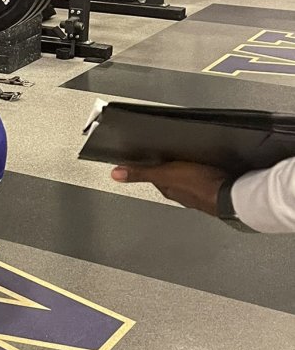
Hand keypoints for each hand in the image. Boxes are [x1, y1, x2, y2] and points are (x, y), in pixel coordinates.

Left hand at [111, 161, 227, 215]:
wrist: (232, 194)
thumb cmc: (201, 186)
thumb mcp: (165, 174)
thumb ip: (141, 173)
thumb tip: (116, 174)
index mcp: (169, 189)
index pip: (154, 176)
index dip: (150, 165)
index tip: (146, 157)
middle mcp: (182, 193)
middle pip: (170, 177)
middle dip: (167, 167)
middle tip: (166, 156)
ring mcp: (198, 190)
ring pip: (185, 178)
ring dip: (184, 170)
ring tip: (183, 159)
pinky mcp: (214, 186)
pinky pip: (202, 178)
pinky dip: (200, 172)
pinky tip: (204, 168)